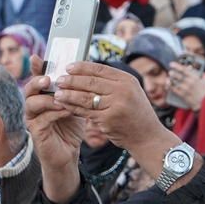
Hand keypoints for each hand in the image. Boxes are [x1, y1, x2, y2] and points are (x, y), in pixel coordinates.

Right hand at [23, 55, 85, 175]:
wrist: (68, 152)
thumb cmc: (70, 127)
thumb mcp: (74, 104)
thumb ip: (73, 91)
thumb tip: (82, 70)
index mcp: (41, 96)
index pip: (36, 78)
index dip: (36, 68)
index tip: (36, 58)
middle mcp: (33, 106)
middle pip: (29, 89)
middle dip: (37, 82)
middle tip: (49, 79)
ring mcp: (32, 119)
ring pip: (32, 103)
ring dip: (47, 99)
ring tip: (61, 98)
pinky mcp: (36, 132)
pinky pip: (41, 119)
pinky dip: (54, 114)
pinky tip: (66, 111)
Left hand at [51, 61, 165, 153]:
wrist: (147, 137)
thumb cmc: (135, 113)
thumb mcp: (130, 92)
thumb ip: (112, 83)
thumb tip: (86, 73)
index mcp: (127, 80)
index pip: (100, 69)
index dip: (82, 67)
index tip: (68, 67)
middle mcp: (122, 90)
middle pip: (91, 81)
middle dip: (72, 80)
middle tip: (59, 80)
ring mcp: (115, 105)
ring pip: (86, 97)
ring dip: (69, 94)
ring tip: (57, 93)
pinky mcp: (108, 119)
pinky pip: (85, 112)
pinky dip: (73, 108)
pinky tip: (64, 105)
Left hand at [168, 62, 204, 110]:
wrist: (202, 103)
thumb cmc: (204, 92)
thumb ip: (202, 74)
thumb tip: (199, 69)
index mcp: (194, 78)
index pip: (184, 70)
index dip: (176, 66)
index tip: (171, 64)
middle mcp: (189, 82)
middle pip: (177, 75)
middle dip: (172, 73)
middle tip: (170, 72)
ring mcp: (185, 89)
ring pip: (174, 82)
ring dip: (170, 79)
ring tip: (169, 78)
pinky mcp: (181, 94)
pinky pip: (173, 89)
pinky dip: (170, 86)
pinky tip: (169, 84)